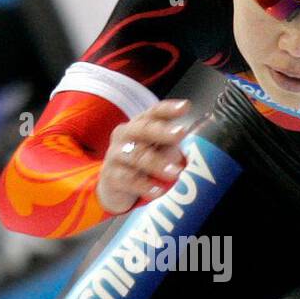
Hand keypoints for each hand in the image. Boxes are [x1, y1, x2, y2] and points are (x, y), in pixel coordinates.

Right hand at [96, 99, 191, 214]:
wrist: (113, 186)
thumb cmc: (141, 163)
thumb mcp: (157, 151)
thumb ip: (170, 148)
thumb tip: (187, 152)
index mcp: (139, 124)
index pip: (154, 112)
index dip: (169, 109)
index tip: (185, 107)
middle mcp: (125, 135)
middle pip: (143, 129)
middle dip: (162, 131)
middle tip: (181, 134)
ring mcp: (115, 154)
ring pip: (136, 156)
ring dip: (157, 163)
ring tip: (176, 172)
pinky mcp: (111, 176)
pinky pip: (128, 179)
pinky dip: (145, 185)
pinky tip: (158, 191)